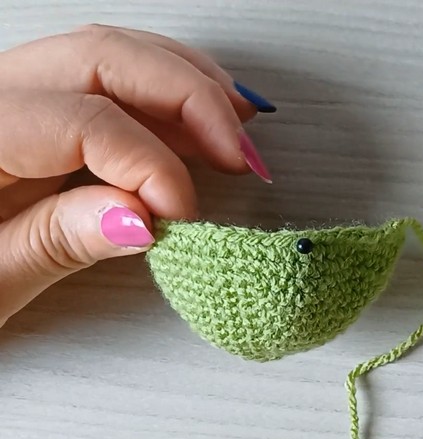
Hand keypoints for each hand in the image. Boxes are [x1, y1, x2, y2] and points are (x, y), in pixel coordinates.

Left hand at [0, 24, 274, 326]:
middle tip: (239, 154)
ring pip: (112, 54)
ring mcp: (12, 98)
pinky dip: (165, 100)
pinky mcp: (36, 115)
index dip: (147, 163)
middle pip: (103, 57)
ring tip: (237, 134)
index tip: (183, 216)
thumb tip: (143, 215)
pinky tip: (202, 130)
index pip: (82, 118)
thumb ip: (60, 239)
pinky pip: (107, 83)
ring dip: (188, 87)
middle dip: (189, 97)